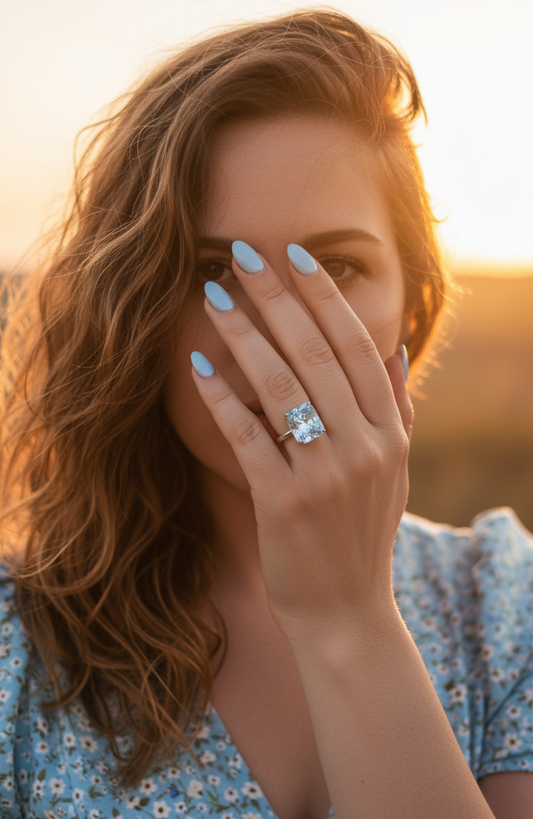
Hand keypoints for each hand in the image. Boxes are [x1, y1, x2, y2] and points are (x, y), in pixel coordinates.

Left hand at [191, 242, 412, 640]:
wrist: (346, 611)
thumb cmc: (363, 534)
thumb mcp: (396, 471)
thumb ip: (398, 408)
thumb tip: (394, 348)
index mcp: (391, 432)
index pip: (355, 346)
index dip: (324, 296)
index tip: (295, 256)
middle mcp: (364, 447)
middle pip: (315, 354)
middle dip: (276, 298)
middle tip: (243, 256)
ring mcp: (326, 476)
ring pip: (279, 387)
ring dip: (242, 335)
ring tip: (212, 298)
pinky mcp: (284, 503)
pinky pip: (247, 438)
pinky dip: (222, 400)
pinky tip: (198, 369)